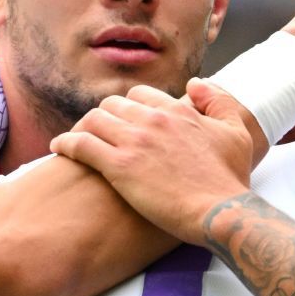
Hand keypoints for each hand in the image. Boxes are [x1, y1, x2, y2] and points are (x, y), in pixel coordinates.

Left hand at [49, 81, 253, 243]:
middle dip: (104, 117)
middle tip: (99, 134)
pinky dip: (66, 143)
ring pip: (93, 119)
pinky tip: (59, 148)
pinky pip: (80, 144)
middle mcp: (151, 119)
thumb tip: (195, 84)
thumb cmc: (229, 180)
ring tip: (75, 140)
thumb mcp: (235, 133)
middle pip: (113, 104)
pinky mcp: (117, 166)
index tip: (125, 121)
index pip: (140, 95)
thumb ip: (218, 101)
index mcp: (176, 110)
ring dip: (82, 127)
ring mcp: (133, 141)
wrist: (220, 212)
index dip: (130, 106)